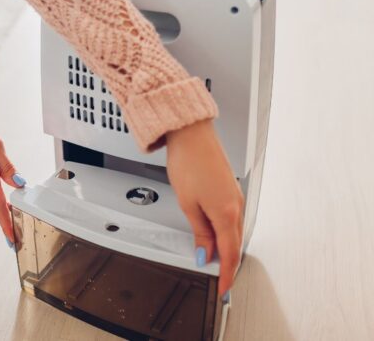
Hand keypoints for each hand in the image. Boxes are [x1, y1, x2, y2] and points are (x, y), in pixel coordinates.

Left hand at [166, 119, 244, 295]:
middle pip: (234, 245)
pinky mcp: (230, 190)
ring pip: (234, 232)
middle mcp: (236, 206)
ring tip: (216, 264)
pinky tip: (217, 237)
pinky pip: (232, 219)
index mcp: (226, 213)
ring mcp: (235, 197)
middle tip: (220, 282)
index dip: (227, 276)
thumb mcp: (188, 204)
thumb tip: (205, 254)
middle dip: (228, 266)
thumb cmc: (188, 162)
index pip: (229, 254)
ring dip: (227, 249)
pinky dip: (226, 233)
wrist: (191, 134)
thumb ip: (200, 232)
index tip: (223, 290)